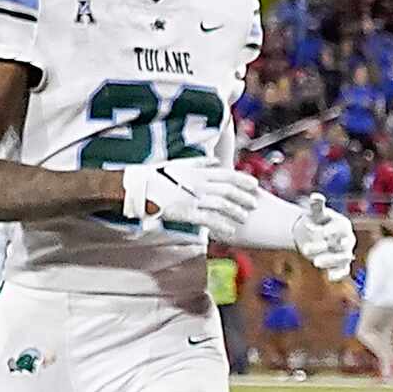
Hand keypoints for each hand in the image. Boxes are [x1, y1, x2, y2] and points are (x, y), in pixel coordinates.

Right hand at [121, 159, 254, 236]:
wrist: (138, 187)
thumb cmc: (157, 175)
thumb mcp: (180, 164)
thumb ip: (201, 162)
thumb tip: (217, 160)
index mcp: (198, 172)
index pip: (227, 175)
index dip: (243, 180)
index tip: (255, 185)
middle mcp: (198, 184)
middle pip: (228, 190)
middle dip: (243, 197)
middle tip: (255, 204)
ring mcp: (192, 198)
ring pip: (221, 205)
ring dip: (235, 211)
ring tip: (244, 217)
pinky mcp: (185, 212)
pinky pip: (208, 220)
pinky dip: (221, 225)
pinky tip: (230, 231)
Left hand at [293, 195, 354, 281]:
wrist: (313, 233)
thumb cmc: (316, 220)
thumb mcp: (316, 213)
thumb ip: (317, 205)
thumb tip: (316, 196)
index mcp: (343, 225)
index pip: (340, 228)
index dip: (330, 230)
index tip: (318, 231)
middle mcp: (348, 239)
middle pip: (341, 244)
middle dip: (324, 246)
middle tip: (305, 249)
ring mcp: (345, 252)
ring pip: (342, 258)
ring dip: (329, 260)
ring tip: (314, 262)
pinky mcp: (341, 264)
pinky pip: (343, 270)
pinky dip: (338, 274)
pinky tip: (330, 277)